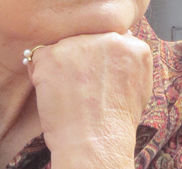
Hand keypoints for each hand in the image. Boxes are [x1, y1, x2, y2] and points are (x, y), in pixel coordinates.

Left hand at [28, 32, 152, 168]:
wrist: (96, 144)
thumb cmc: (116, 124)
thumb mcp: (141, 86)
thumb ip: (130, 61)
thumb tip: (122, 44)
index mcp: (133, 46)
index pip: (109, 39)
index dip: (99, 59)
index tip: (97, 77)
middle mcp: (108, 38)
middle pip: (86, 39)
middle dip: (81, 59)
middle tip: (81, 88)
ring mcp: (80, 44)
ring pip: (64, 47)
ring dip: (62, 66)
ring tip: (69, 94)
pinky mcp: (53, 54)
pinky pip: (40, 56)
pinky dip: (41, 73)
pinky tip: (54, 94)